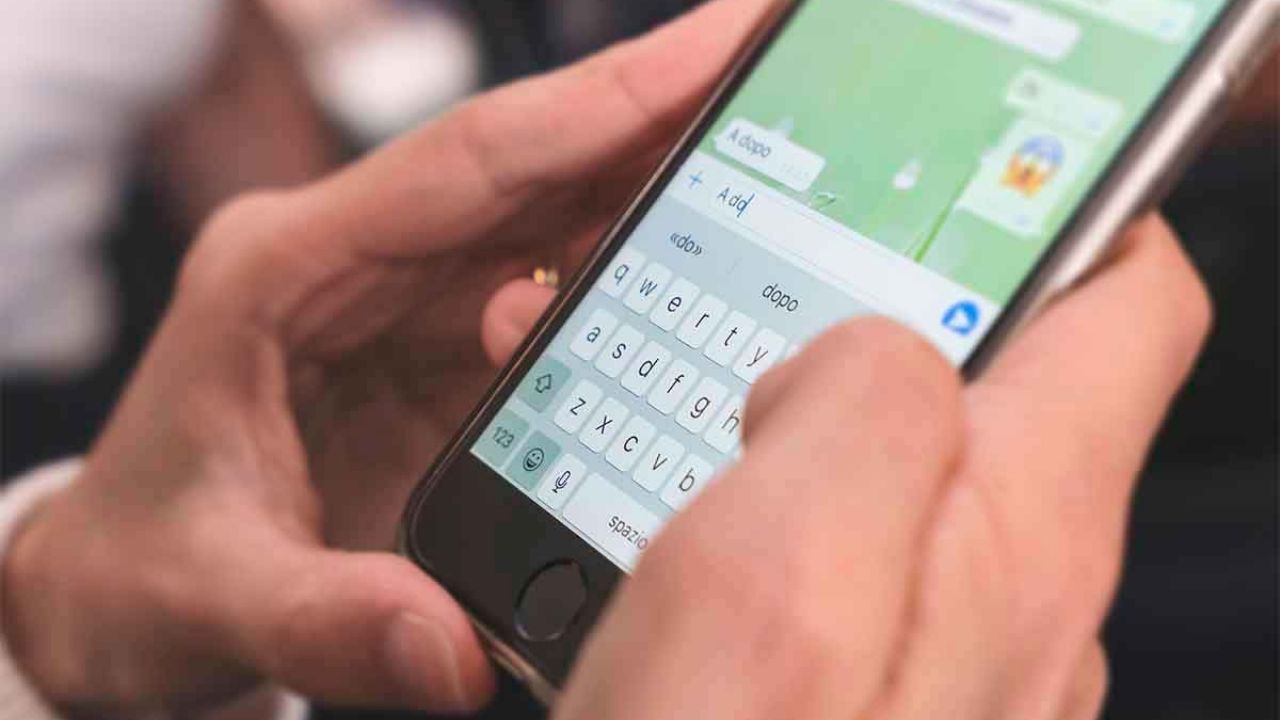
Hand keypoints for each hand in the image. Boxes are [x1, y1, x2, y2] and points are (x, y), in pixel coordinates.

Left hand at [1, 0, 771, 713]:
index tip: (713, 46)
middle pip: (529, 166)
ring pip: (550, 216)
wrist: (122, 591)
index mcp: (282, 271)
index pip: (464, 164)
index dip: (599, 101)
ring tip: (772, 151)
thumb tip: (457, 651)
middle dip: (657, 111)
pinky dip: (631, 271)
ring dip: (656, 183)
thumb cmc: (141, 569)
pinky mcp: (436, 349)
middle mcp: (351, 260)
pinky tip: (707, 263)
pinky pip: (551, 291)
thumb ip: (330, 619)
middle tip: (774, 74)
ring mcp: (400, 299)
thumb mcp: (212, 597)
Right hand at [552, 215, 1210, 719]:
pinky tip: (698, 555)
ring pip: (914, 475)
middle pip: (1002, 387)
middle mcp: (1020, 604)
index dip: (1054, 212)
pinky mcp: (893, 694)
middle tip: (746, 336)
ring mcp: (963, 658)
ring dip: (807, 435)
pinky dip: (786, 526)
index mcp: (1016, 539)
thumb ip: (850, 418)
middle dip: (875, 333)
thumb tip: (864, 342)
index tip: (941, 190)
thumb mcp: (763, 588)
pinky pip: (863, 564)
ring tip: (696, 454)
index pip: (1128, 303)